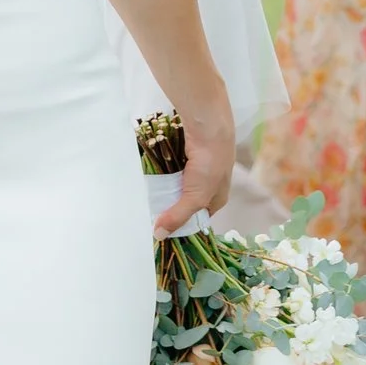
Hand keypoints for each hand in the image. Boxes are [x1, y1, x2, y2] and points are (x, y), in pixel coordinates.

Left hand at [153, 103, 234, 239]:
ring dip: (166, 189)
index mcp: (217, 199)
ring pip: (178, 185)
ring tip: (148, 196)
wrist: (209, 129)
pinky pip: (173, 170)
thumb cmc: (210, 166)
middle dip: (170, 205)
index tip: (162, 229)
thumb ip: (177, 216)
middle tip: (151, 212)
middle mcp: (209, 186)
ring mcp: (198, 170)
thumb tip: (159, 235)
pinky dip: (164, 173)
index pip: (197, 218)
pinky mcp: (187, 157)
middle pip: (185, 200)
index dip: (182, 223)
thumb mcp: (195, 197)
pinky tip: (153, 176)